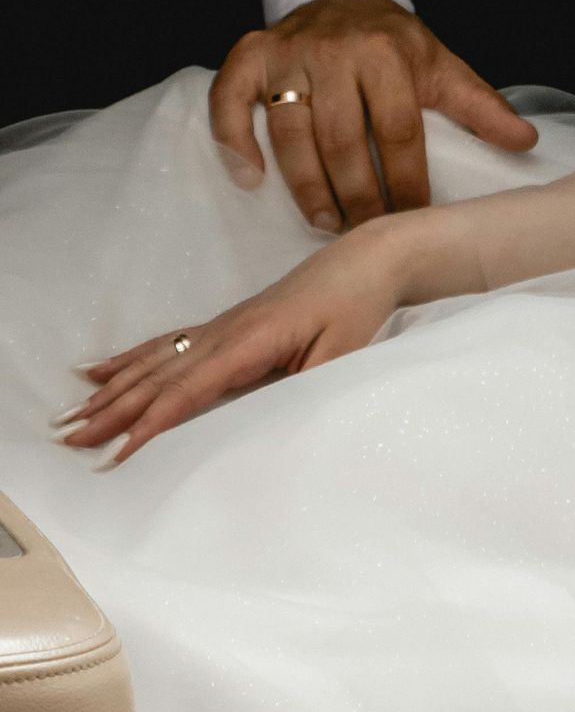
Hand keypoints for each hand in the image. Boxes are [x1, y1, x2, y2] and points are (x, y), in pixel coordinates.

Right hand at [51, 218, 421, 468]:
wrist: (365, 260)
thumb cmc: (354, 305)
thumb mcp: (340, 354)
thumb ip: (302, 390)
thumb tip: (268, 425)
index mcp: (250, 341)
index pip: (189, 389)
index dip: (151, 422)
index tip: (118, 451)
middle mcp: (225, 331)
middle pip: (158, 376)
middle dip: (112, 409)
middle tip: (71, 438)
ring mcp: (221, 325)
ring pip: (154, 360)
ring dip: (111, 387)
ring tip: (71, 412)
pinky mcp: (225, 324)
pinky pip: (167, 344)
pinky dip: (130, 358)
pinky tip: (101, 368)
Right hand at [209, 0, 536, 230]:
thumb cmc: (395, 44)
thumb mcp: (440, 66)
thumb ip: (479, 106)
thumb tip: (525, 141)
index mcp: (388, 51)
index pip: (398, 130)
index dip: (406, 180)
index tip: (413, 217)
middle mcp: (335, 49)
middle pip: (342, 139)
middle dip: (358, 195)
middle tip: (365, 234)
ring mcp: (289, 52)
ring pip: (290, 132)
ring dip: (307, 186)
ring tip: (326, 222)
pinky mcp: (250, 55)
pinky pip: (230, 102)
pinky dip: (235, 142)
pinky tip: (251, 180)